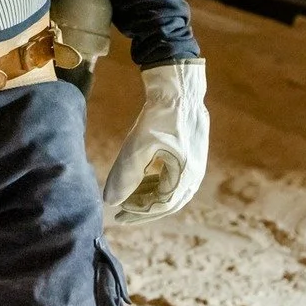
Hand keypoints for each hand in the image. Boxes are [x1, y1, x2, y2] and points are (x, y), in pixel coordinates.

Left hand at [103, 62, 208, 224]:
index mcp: (186, 176)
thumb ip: (125, 175)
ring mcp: (194, 165)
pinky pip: (173, 179)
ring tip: (127, 197)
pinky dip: (155, 184)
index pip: (161, 206)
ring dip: (148, 196)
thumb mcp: (138, 146)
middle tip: (121, 215)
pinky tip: (140, 181)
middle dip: (143, 209)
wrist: (179, 90)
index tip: (118, 215)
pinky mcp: (190, 156)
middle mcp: (194, 175)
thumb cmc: (159, 117)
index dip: (138, 213)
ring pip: (170, 192)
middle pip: (167, 203)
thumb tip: (110, 202)